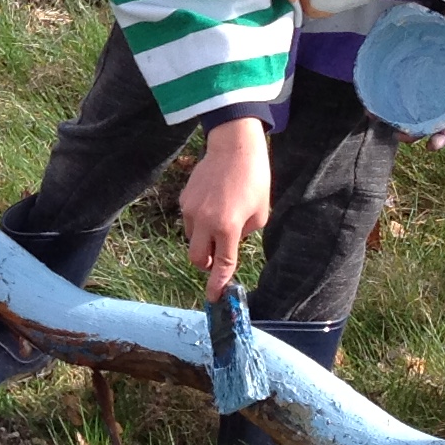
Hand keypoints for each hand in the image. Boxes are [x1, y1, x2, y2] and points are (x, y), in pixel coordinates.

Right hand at [179, 118, 270, 297]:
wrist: (234, 147)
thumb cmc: (254, 179)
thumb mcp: (260, 213)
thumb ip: (243, 234)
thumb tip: (230, 242)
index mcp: (227, 227)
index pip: (222, 264)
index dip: (217, 284)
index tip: (214, 298)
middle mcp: (204, 221)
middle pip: (197, 258)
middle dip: (207, 264)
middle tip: (219, 257)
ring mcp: (190, 209)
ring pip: (192, 239)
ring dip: (204, 240)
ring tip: (220, 221)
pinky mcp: (184, 199)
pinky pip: (189, 220)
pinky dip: (200, 222)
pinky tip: (213, 205)